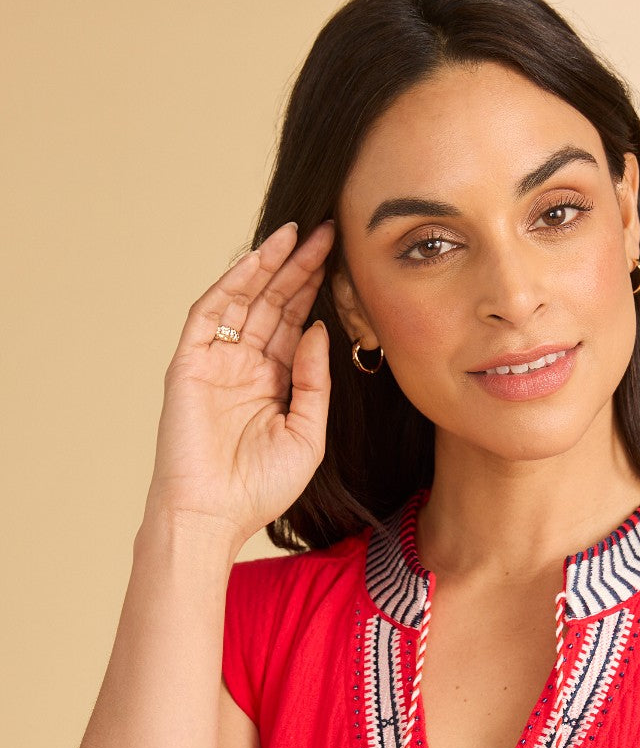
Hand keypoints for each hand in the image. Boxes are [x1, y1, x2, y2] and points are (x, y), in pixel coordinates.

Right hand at [145, 219, 336, 545]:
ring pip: (244, 300)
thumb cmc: (259, 488)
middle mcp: (244, 366)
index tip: (342, 261)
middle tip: (328, 232)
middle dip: (299, 268)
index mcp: (273, 383)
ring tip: (296, 234)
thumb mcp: (308, 434)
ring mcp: (216, 361)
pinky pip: (210, 313)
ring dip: (268, 266)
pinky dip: (232, 284)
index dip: (316, 292)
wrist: (214, 515)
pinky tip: (257, 261)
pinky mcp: (190, 363)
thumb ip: (314, 382)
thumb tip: (317, 329)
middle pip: (274, 304)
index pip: (295, 324)